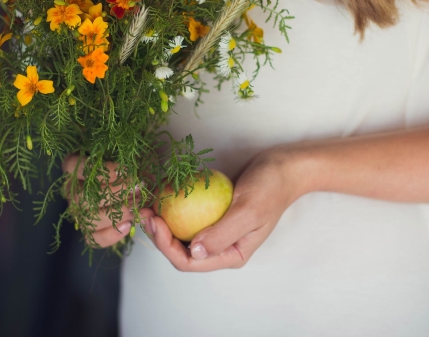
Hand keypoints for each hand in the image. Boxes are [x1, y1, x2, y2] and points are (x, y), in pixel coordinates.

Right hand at [63, 154, 153, 247]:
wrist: (140, 180)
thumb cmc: (131, 159)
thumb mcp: (128, 149)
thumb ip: (123, 146)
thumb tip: (128, 159)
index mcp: (74, 164)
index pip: (73, 166)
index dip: (100, 170)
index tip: (127, 170)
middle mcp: (72, 189)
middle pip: (82, 196)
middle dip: (114, 194)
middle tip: (138, 188)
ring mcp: (80, 211)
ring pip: (87, 219)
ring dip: (115, 214)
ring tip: (136, 208)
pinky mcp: (91, 229)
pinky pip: (95, 238)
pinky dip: (112, 234)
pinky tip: (129, 225)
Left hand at [146, 150, 296, 270]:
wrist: (283, 168)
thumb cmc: (270, 188)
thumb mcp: (248, 211)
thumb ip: (222, 234)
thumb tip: (194, 252)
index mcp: (231, 254)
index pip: (190, 262)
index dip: (167, 246)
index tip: (155, 222)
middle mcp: (221, 247)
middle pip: (181, 251)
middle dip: (159, 236)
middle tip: (144, 212)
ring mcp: (216, 231)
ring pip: (181, 234)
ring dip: (163, 222)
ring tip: (147, 205)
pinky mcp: (212, 214)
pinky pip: (187, 216)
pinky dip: (173, 209)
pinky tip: (161, 195)